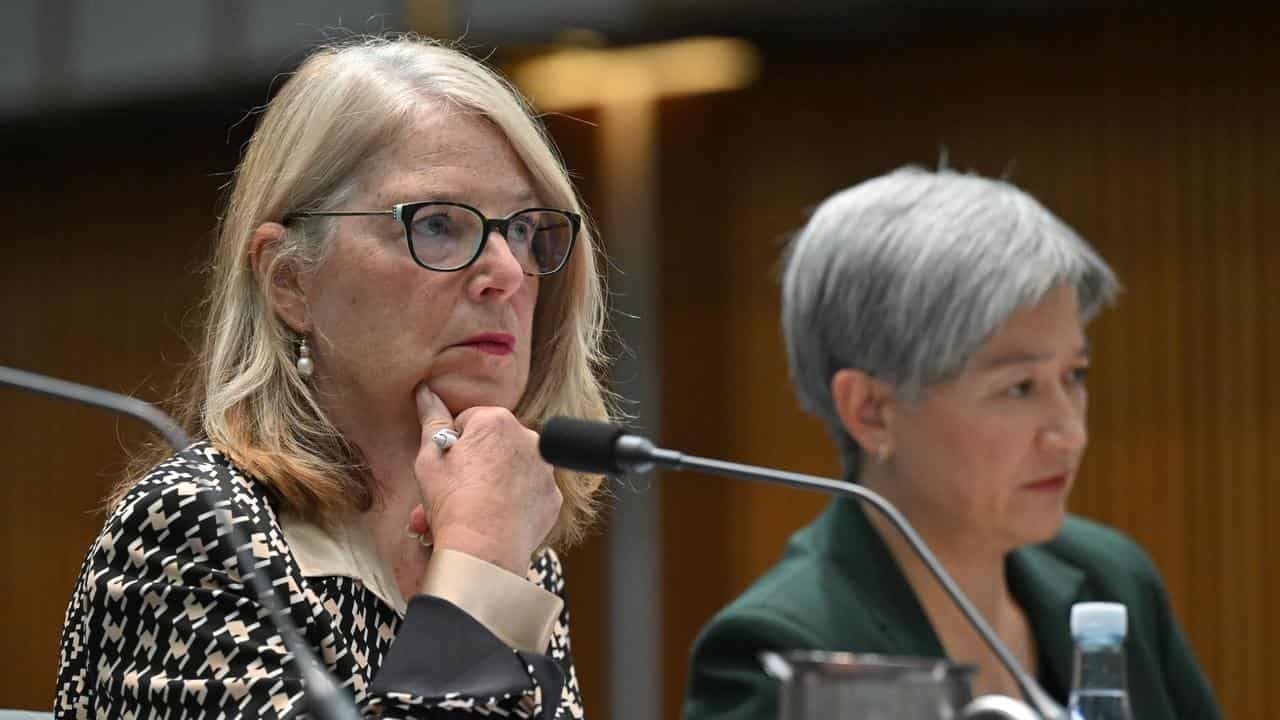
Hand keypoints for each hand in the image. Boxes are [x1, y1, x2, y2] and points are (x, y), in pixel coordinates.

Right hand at [408, 384, 561, 574]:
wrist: (484, 550)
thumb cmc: (453, 501)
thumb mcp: (429, 457)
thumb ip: (431, 419)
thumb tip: (426, 392)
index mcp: (497, 420)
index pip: (468, 423)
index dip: (452, 447)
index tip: (446, 468)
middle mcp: (528, 438)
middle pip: (492, 448)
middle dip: (470, 469)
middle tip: (450, 494)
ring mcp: (545, 469)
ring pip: (510, 472)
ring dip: (490, 486)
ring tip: (466, 512)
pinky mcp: (552, 498)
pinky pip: (528, 495)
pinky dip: (513, 504)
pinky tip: (493, 519)